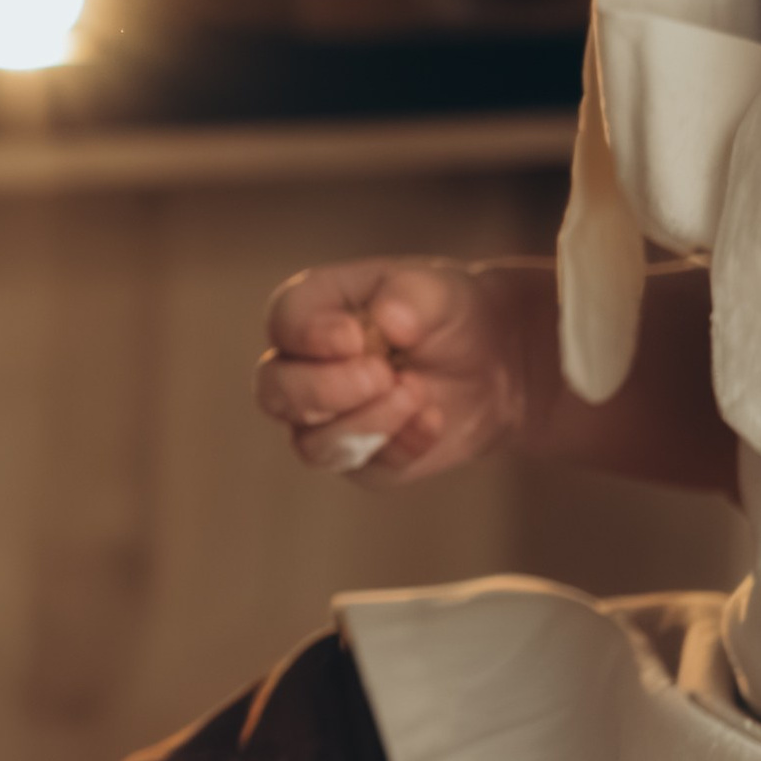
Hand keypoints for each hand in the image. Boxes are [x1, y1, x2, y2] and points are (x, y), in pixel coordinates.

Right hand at [256, 258, 524, 482]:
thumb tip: (388, 318)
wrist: (486, 365)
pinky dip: (401, 447)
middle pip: (274, 391)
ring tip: (418, 392)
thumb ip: (412, 296)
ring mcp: (323, 419)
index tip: (354, 338)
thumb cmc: (447, 314)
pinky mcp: (355, 457)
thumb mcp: (441, 292)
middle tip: (382, 375)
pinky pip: (363, 469)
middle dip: (324, 390)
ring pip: (312, 443)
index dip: (309, 335)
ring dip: (368, 423)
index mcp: (314, 310)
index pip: (284, 322)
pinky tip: (434, 420)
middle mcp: (304, 367)